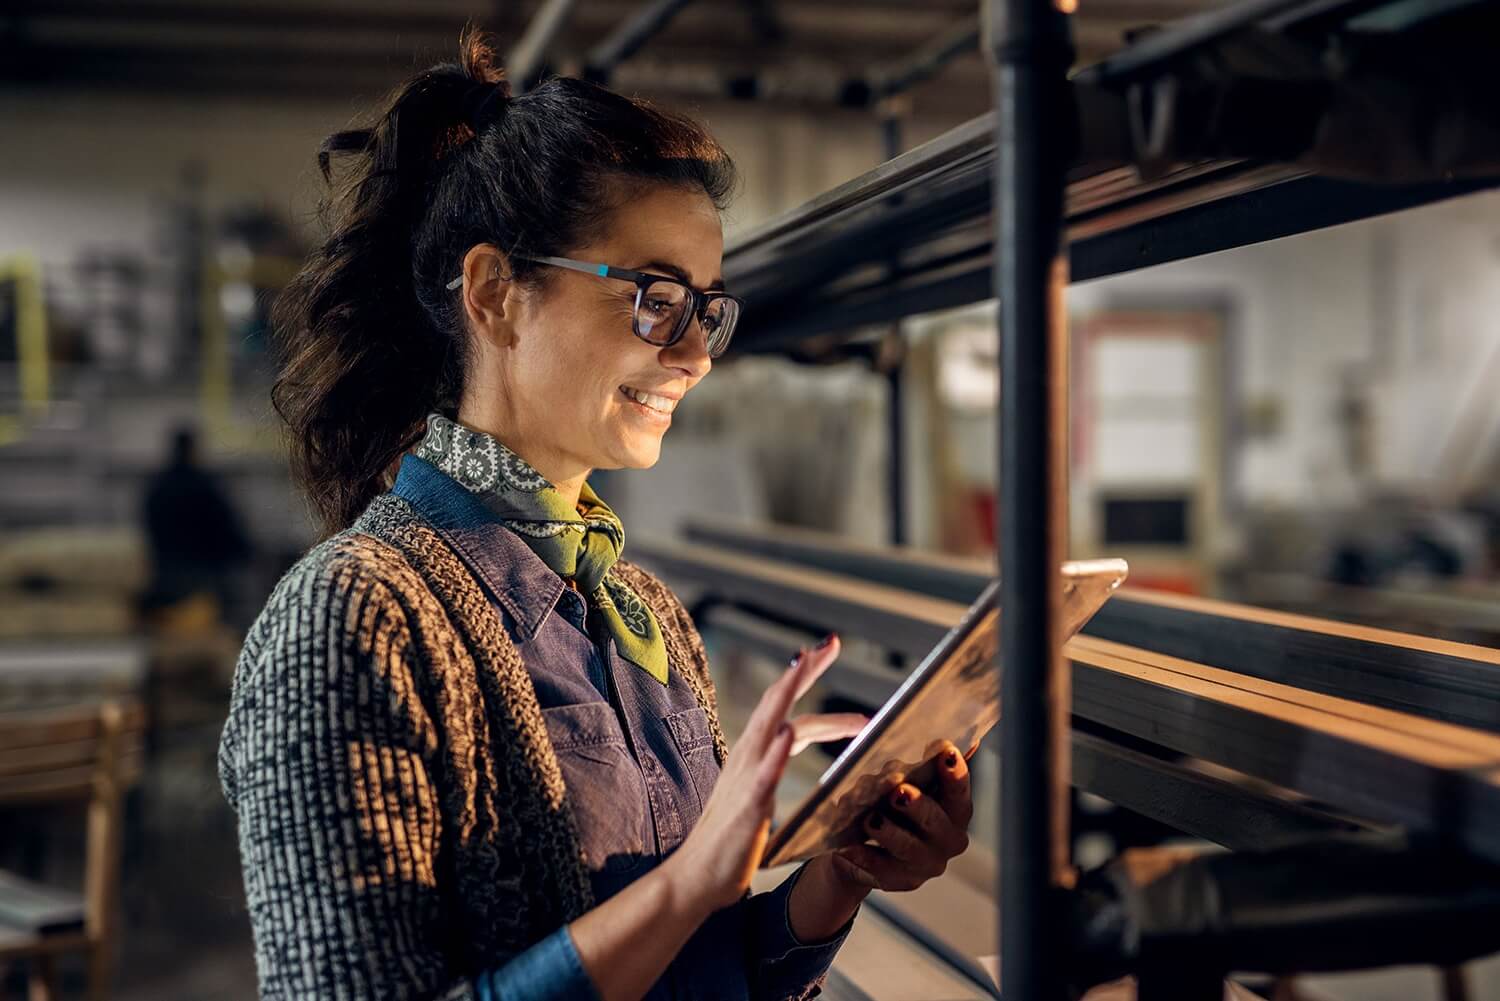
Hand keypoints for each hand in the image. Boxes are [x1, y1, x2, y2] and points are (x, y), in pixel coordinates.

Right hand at [668, 635, 866, 913]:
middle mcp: (747, 756)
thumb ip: (771, 767)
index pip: (784, 707)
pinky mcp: (748, 806)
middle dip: (804, 670)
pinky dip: (777, 751)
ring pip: (769, 725)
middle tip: (830, 643)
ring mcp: (746, 778)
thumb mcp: (756, 793)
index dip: (805, 678)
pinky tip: (790, 732)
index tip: (825, 650)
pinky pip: (763, 774)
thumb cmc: (727, 842)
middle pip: (778, 702)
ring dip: (788, 692)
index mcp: (752, 754)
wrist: (695, 878)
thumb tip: (789, 747)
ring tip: (806, 663)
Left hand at [825, 739, 972, 891]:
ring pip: (910, 850)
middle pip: (938, 824)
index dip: (955, 774)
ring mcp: (924, 864)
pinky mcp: (898, 881)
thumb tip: (918, 747)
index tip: (944, 751)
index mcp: (954, 811)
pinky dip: (864, 857)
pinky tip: (849, 848)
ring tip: (871, 820)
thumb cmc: (890, 803)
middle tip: (899, 792)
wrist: (864, 845)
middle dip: (919, 807)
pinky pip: (881, 871)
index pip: (960, 793)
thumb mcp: (902, 782)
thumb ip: (913, 767)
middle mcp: (947, 840)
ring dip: (890, 833)